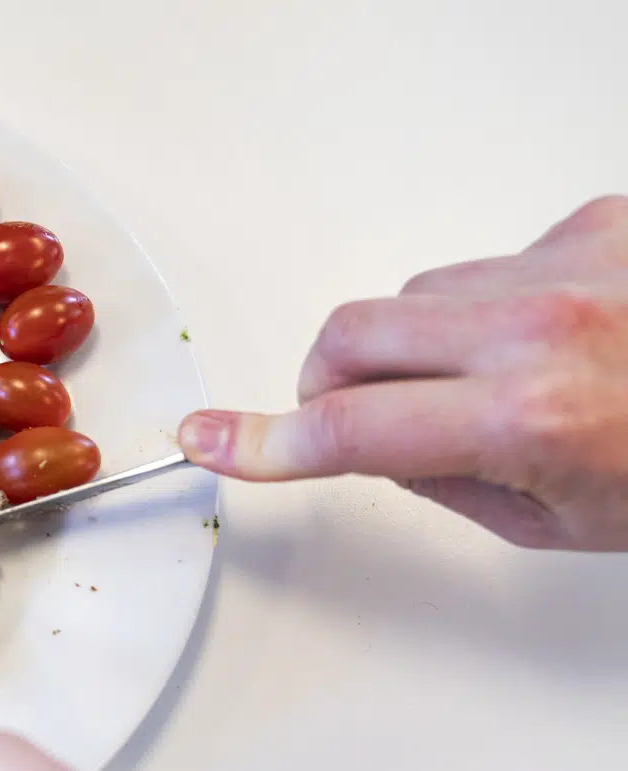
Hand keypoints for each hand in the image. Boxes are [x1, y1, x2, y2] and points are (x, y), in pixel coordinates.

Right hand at [177, 195, 627, 549]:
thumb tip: (379, 440)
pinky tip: (555, 336)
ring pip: (417, 294)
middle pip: (353, 333)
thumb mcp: (565, 524)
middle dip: (328, 380)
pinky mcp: (599, 220)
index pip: (351, 428)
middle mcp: (545, 324)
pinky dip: (494, 305)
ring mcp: (572, 259)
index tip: (208, 437)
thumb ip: (448, 480)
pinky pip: (491, 260)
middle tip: (349, 417)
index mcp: (535, 416)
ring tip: (495, 383)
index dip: (264, 441)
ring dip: (418, 344)